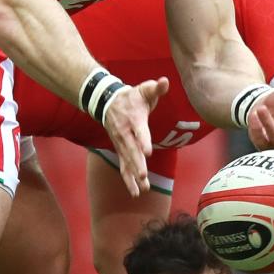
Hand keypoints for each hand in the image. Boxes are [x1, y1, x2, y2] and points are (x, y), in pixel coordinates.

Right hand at [102, 77, 169, 196]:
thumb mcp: (144, 89)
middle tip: (144, 176)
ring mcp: (121, 144)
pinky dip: (128, 180)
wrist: (108, 102)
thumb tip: (165, 81)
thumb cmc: (132, 97)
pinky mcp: (120, 150)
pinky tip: (136, 193)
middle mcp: (126, 134)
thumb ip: (155, 88)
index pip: (139, 131)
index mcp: (134, 119)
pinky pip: (123, 167)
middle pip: (132, 150)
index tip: (148, 151)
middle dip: (138, 164)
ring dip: (134, 176)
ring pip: (127, 162)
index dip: (143, 141)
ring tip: (142, 189)